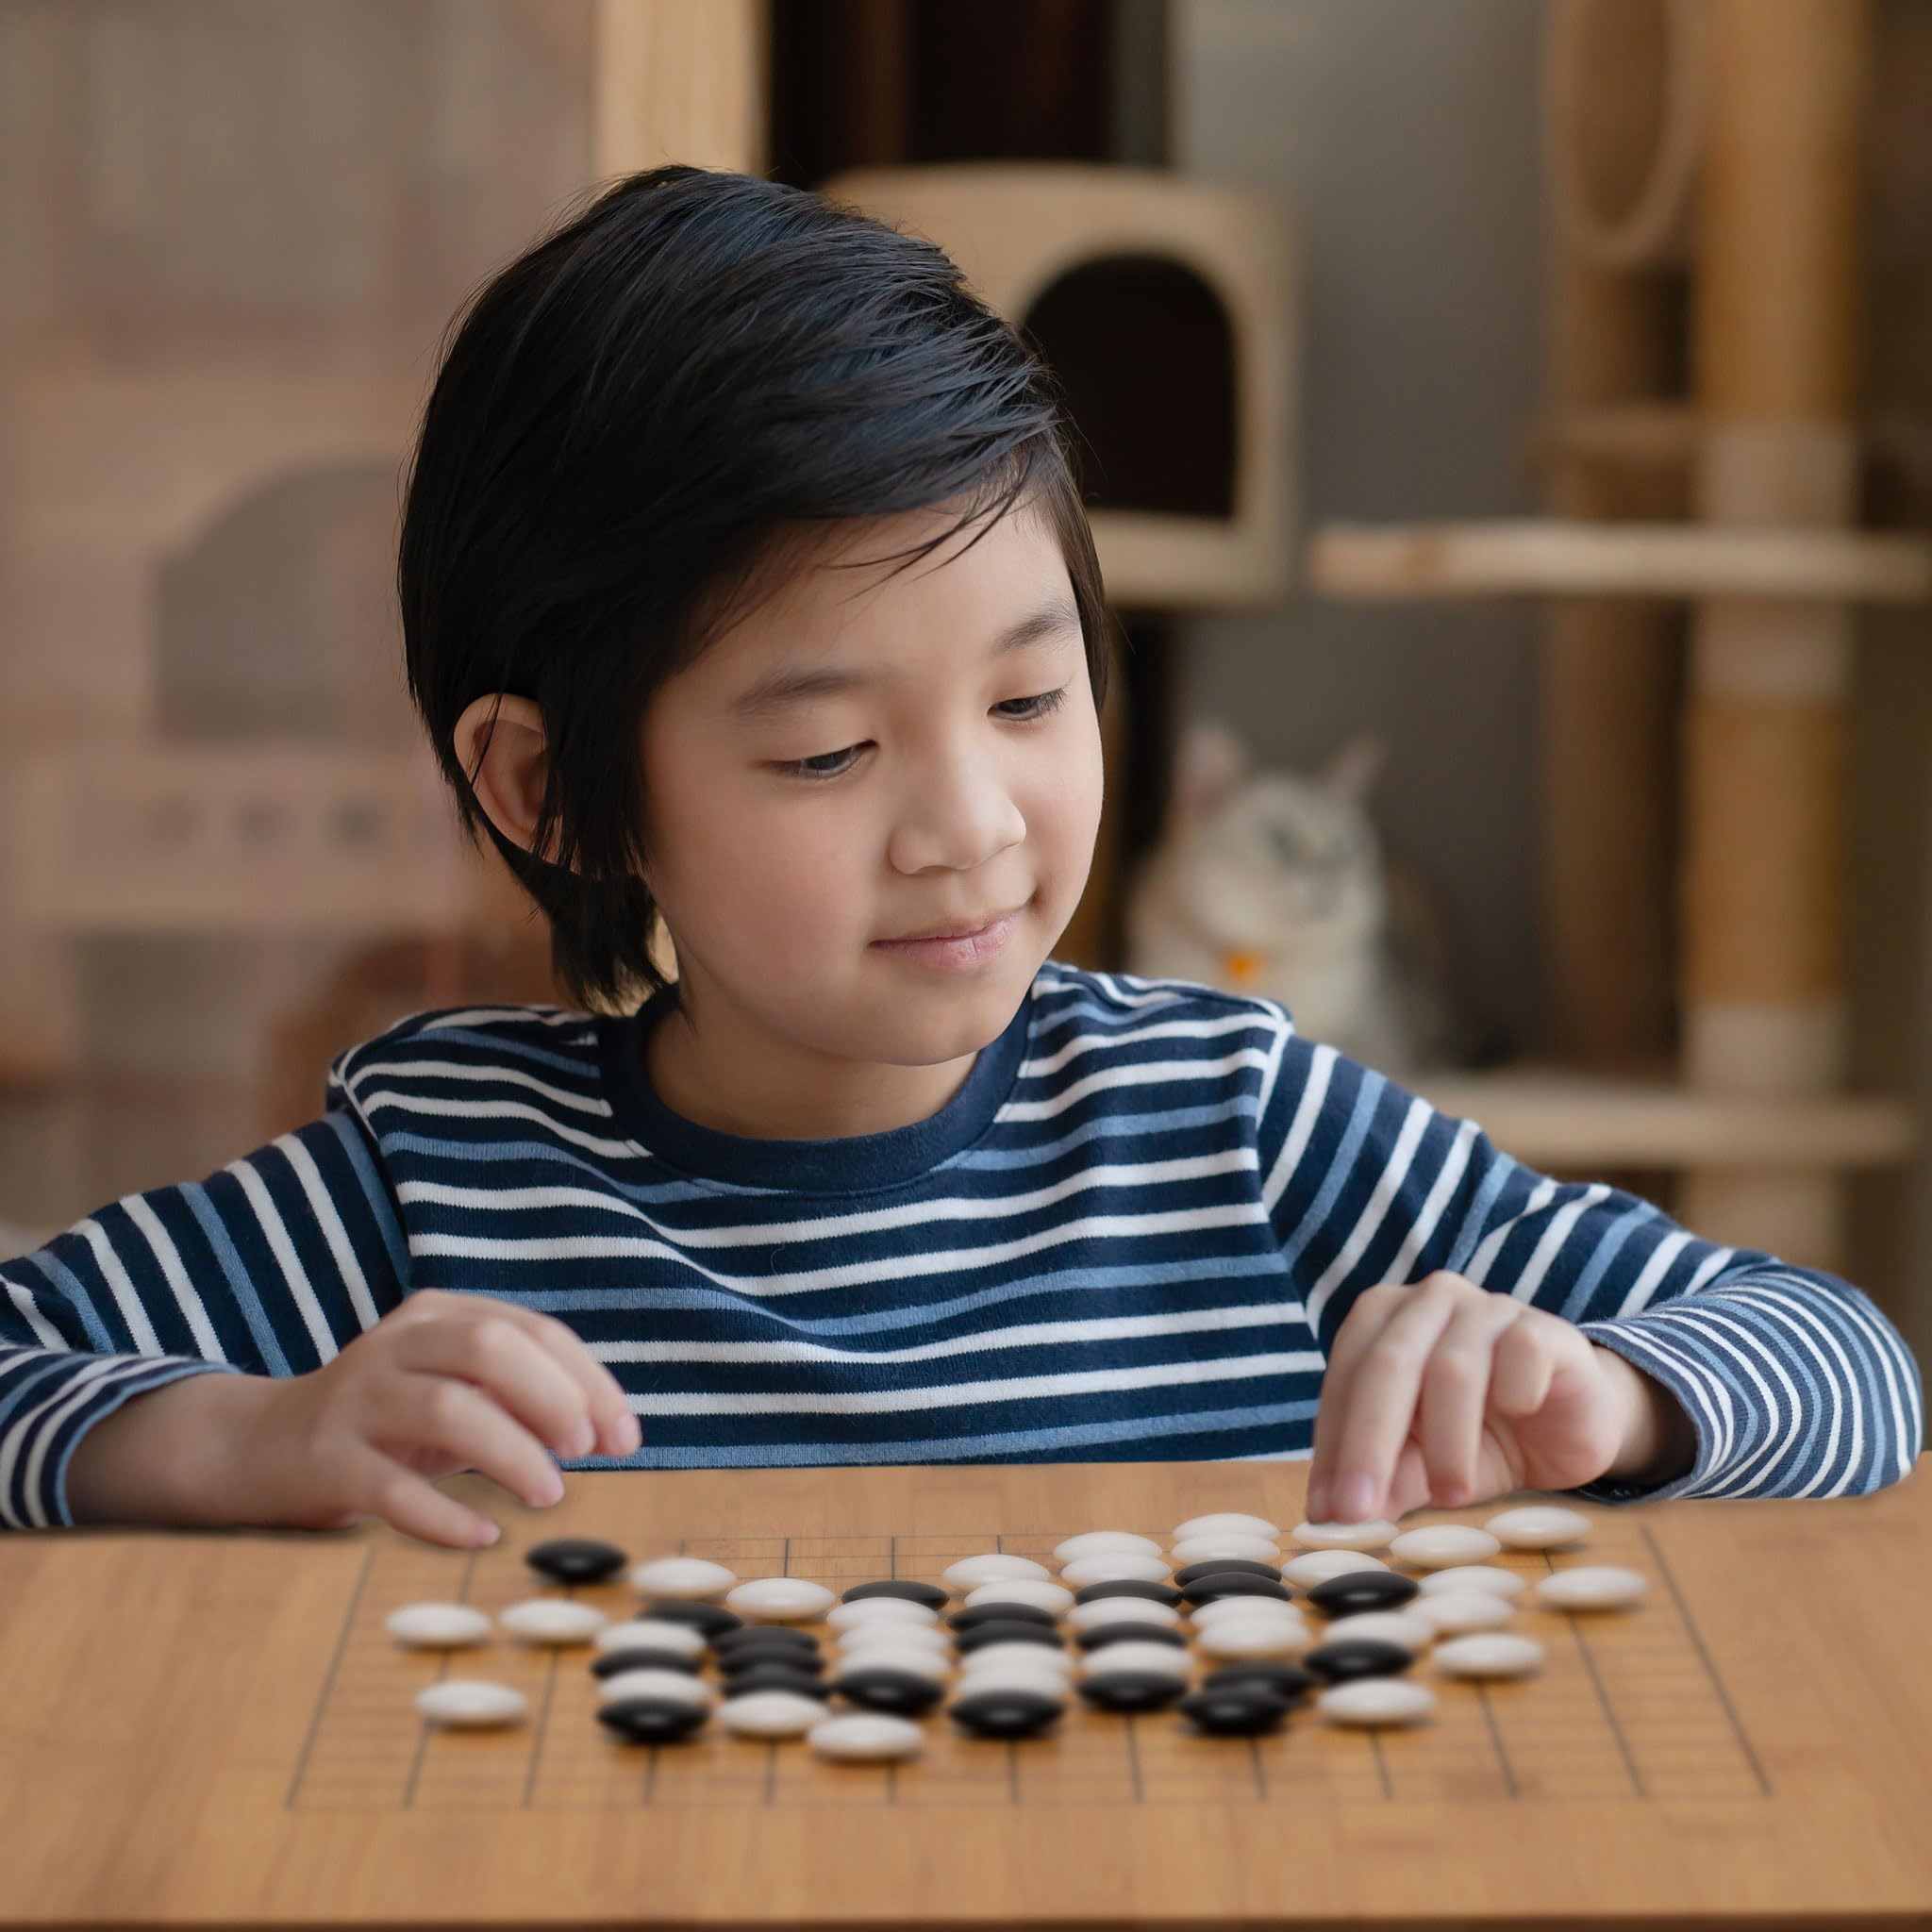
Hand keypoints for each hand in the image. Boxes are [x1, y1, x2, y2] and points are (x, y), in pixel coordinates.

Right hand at [224, 1290, 640, 1548]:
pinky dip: (444, 1515)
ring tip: (549, 1494)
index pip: (529, 1331)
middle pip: (486, 1347)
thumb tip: (611, 1431)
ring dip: (510, 1452)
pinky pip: (389, 1489)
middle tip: (584, 1450)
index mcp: (437, 1316)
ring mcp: (356, 1400)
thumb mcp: (455, 1392)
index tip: (625, 1436)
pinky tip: (484, 1536)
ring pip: (444, 1410)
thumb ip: (522, 1399)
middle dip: (551, 1396)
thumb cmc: (390, 1422)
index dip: (588, 1381)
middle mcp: (395, 1346)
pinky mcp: (324, 1462)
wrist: (261, 1447)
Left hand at [1303, 1272, 1641, 1523]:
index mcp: (1382, 1318)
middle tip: (1357, 1510)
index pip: (1344, 1380)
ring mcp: (1486, 1307)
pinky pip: (1520, 1354)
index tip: (1327, 1512)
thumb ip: (1384, 1477)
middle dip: (1368, 1443)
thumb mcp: (1424, 1464)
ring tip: (1449, 1495)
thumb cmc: (1481, 1437)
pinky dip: (1514, 1394)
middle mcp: (1428, 1301)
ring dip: (1446, 1441)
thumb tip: (1332, 1512)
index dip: (1333, 1447)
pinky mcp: (1541, 1327)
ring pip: (1451, 1369)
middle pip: (1386, 1365)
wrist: (1569, 1427)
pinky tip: (1518, 1415)